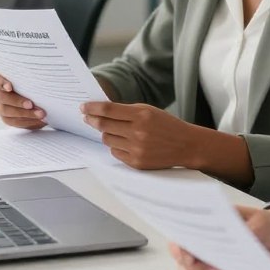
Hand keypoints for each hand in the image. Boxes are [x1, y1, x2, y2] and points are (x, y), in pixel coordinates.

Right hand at [0, 69, 46, 129]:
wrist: (45, 101)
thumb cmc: (39, 84)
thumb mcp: (38, 78)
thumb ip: (34, 77)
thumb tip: (42, 76)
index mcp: (2, 78)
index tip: (10, 87)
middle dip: (16, 101)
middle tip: (31, 104)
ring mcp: (0, 106)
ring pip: (4, 111)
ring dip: (23, 113)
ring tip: (39, 113)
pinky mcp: (7, 118)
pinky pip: (13, 121)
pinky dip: (27, 121)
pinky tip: (38, 120)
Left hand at [81, 100, 201, 168]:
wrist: (186, 145)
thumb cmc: (167, 125)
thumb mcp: (149, 111)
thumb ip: (127, 111)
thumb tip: (102, 111)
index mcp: (142, 114)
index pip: (108, 110)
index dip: (93, 108)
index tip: (83, 107)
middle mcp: (138, 132)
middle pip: (104, 125)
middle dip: (93, 120)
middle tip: (87, 117)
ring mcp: (137, 149)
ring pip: (107, 140)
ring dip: (106, 134)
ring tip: (114, 130)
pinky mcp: (136, 162)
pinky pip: (115, 152)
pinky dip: (116, 146)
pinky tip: (125, 142)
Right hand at [168, 206, 269, 269]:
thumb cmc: (264, 225)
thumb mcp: (263, 222)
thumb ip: (253, 230)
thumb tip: (246, 240)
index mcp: (206, 226)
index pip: (181, 238)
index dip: (181, 250)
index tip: (191, 260)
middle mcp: (201, 247)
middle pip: (186, 265)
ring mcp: (206, 265)